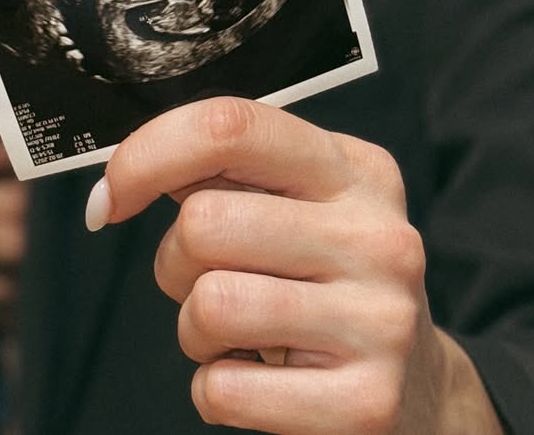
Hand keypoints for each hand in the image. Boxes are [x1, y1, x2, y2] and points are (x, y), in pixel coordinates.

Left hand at [85, 97, 499, 433]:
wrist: (421, 395)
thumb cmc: (325, 285)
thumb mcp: (299, 208)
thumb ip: (227, 175)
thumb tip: (125, 173)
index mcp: (354, 170)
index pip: (231, 127)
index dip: (148, 154)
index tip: (112, 194)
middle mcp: (378, 236)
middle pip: (204, 222)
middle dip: (176, 262)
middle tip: (206, 282)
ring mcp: (379, 322)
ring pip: (210, 305)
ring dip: (194, 329)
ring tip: (237, 335)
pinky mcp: (364, 405)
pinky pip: (223, 390)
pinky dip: (214, 390)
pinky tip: (257, 381)